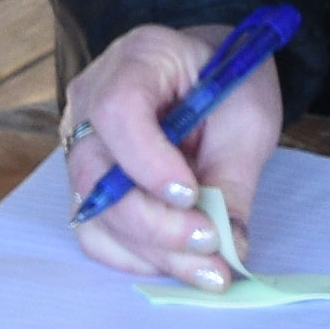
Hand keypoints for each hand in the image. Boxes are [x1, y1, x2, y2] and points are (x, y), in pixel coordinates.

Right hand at [60, 22, 288, 286]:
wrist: (214, 79)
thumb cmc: (230, 84)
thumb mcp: (248, 119)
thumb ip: (234, 178)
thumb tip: (230, 246)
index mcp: (136, 61)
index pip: (116, 111)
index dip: (148, 161)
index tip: (191, 194)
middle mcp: (91, 100)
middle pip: (95, 174)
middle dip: (154, 223)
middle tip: (210, 244)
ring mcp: (81, 143)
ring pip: (94, 212)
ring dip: (151, 250)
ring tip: (207, 267)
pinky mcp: (87, 183)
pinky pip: (95, 232)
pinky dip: (136, 256)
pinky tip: (179, 261)